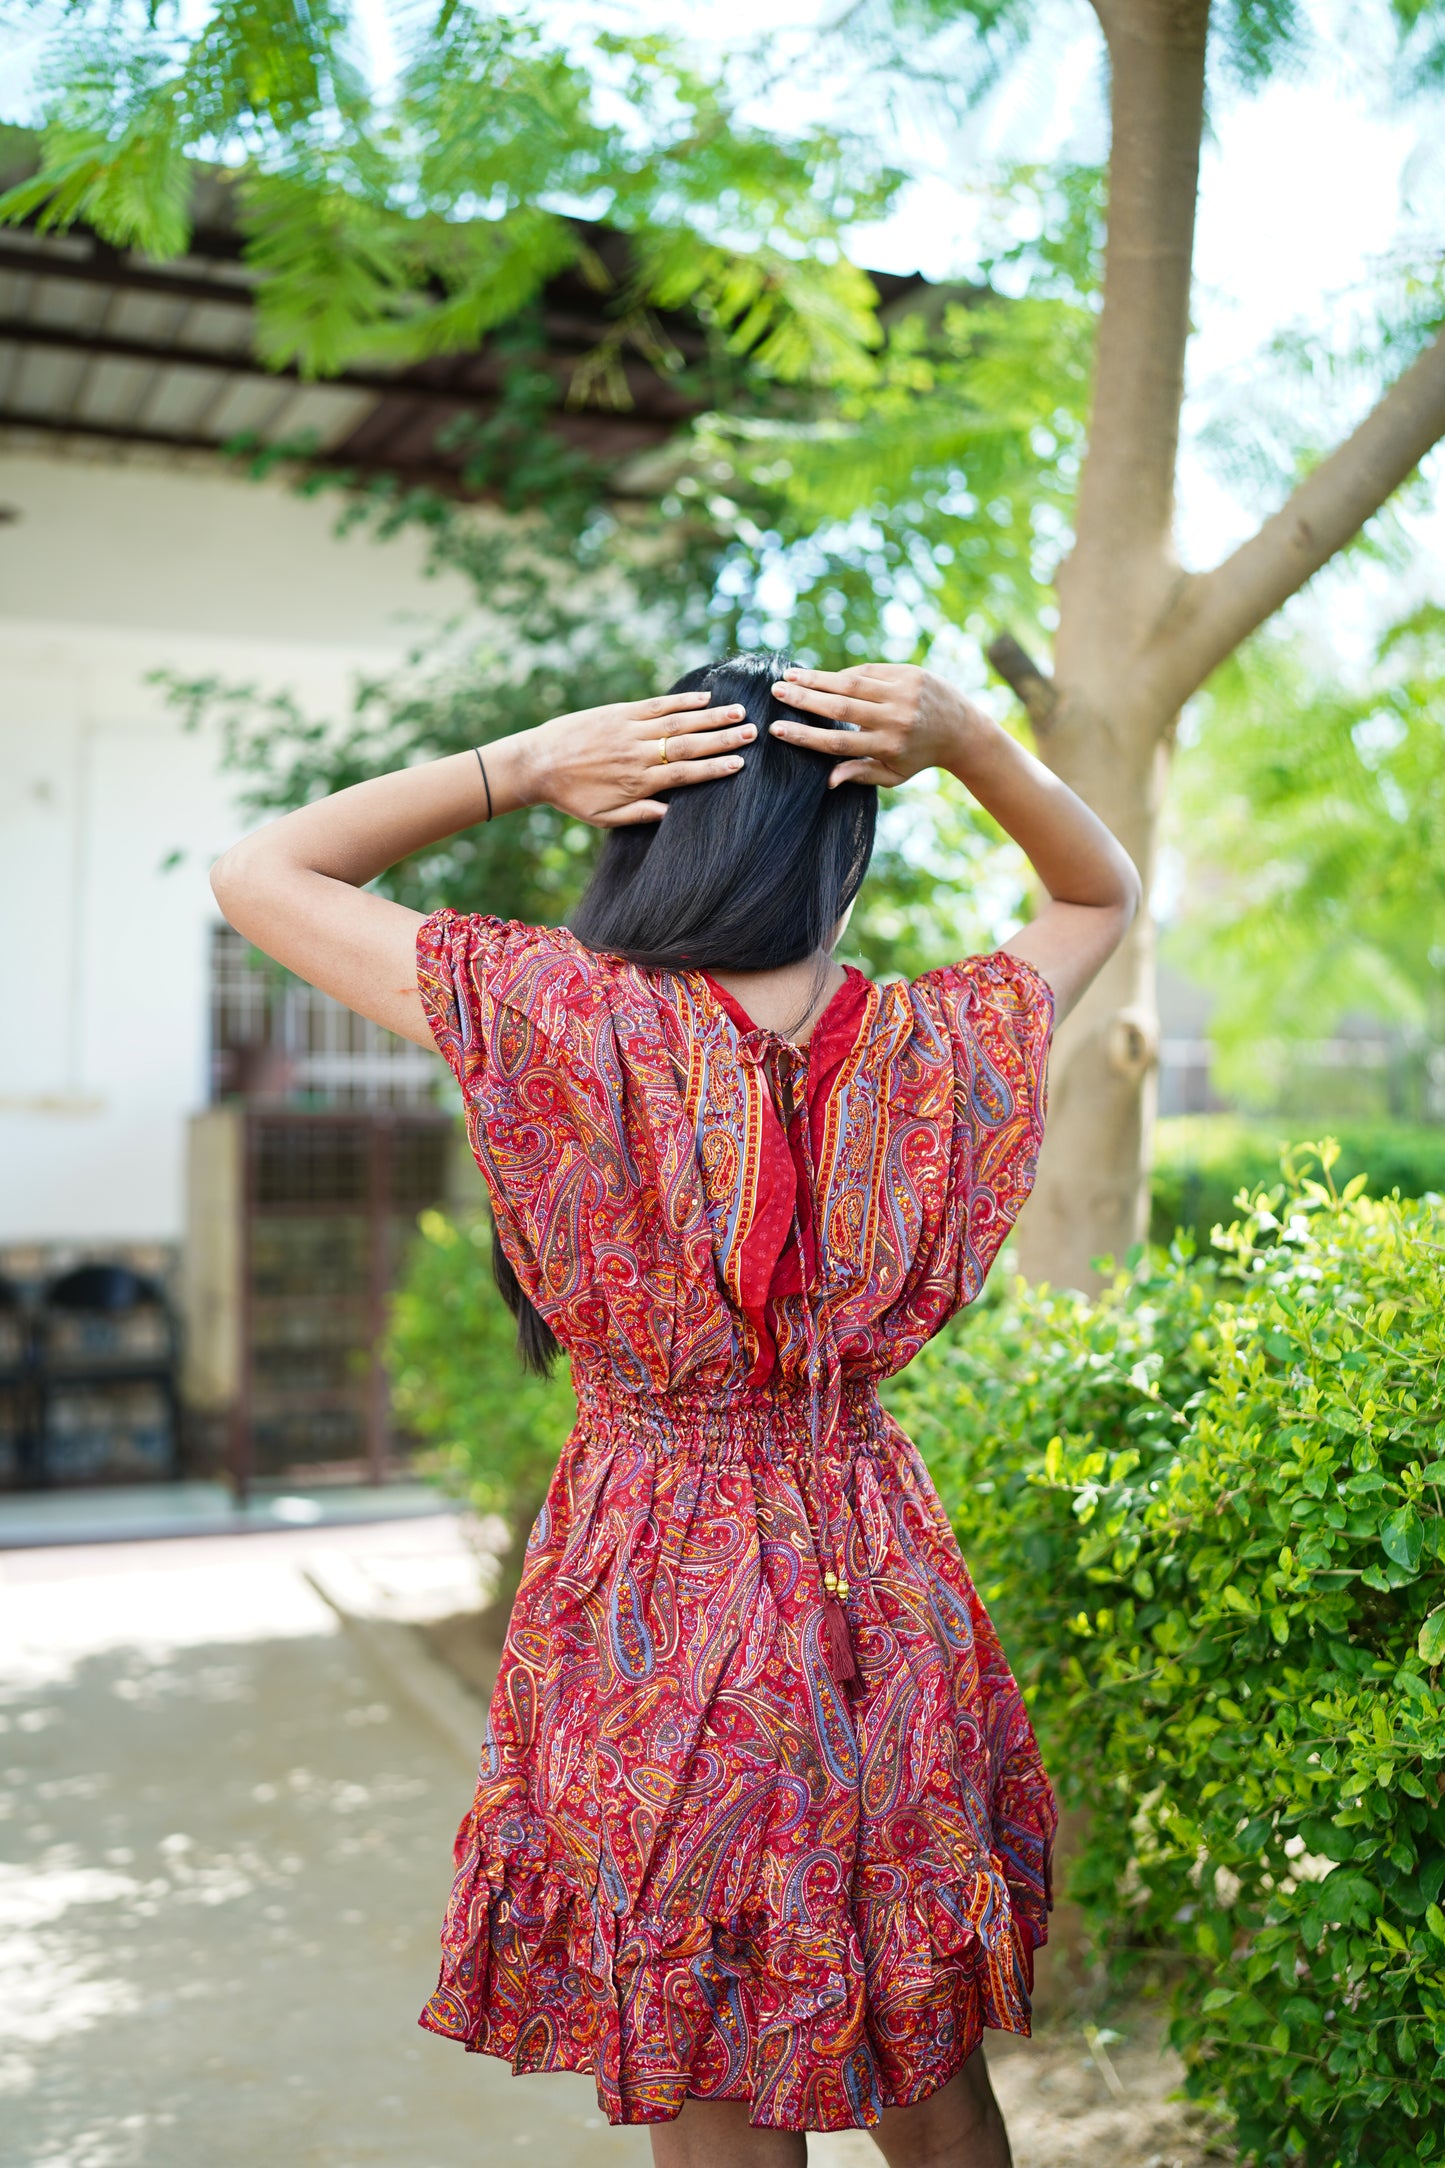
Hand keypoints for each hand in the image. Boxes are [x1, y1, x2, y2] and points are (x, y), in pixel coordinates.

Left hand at [524, 690, 754, 826]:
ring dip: (711, 716)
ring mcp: (629, 730)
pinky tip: (704, 697)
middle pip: (688, 745)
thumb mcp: (605, 817)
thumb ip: (641, 815)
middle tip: (752, 733)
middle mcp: (638, 755)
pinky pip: (656, 705)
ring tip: (739, 712)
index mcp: (638, 782)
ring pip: (677, 722)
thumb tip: (673, 815)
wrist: (537, 764)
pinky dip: (681, 701)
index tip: (741, 763)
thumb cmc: (572, 797)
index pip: (685, 774)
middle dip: (723, 739)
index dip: (715, 768)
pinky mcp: (619, 713)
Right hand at [768, 663, 986, 787]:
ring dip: (817, 678)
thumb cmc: (919, 756)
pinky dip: (843, 674)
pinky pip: (868, 671)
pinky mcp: (908, 673)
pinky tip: (822, 676)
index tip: (777, 729)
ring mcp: (903, 692)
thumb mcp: (894, 775)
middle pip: (840, 707)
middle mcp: (895, 718)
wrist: (961, 729)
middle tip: (776, 691)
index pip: (839, 742)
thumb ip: (861, 774)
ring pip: (851, 682)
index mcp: (888, 746)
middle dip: (804, 698)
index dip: (806, 736)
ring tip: (790, 676)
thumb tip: (828, 781)